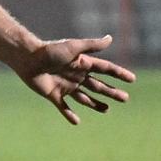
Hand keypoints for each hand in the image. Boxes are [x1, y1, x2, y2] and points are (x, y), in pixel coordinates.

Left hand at [16, 34, 135, 125]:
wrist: (28, 60)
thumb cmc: (51, 51)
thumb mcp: (73, 47)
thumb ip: (92, 45)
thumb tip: (111, 38)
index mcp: (82, 63)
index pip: (106, 69)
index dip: (119, 74)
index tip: (132, 79)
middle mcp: (76, 75)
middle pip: (98, 85)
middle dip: (112, 92)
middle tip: (125, 98)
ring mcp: (66, 86)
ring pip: (84, 97)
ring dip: (96, 104)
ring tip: (107, 110)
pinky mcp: (54, 95)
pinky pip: (64, 107)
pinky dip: (70, 114)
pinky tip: (77, 122)